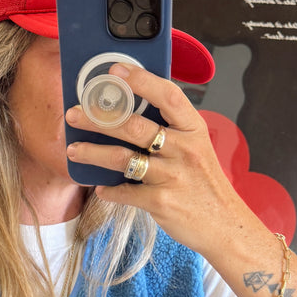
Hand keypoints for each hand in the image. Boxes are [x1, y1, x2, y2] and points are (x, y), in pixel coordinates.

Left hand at [66, 63, 254, 261]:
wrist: (223, 225)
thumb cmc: (204, 184)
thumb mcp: (196, 149)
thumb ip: (171, 132)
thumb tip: (131, 114)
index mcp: (193, 129)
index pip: (167, 95)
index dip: (140, 80)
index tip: (114, 71)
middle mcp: (184, 148)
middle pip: (133, 125)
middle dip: (98, 118)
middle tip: (74, 114)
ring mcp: (172, 175)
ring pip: (122, 158)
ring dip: (92, 153)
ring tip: (73, 150)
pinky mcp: (161, 201)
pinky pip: (125, 192)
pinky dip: (109, 190)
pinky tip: (100, 188)